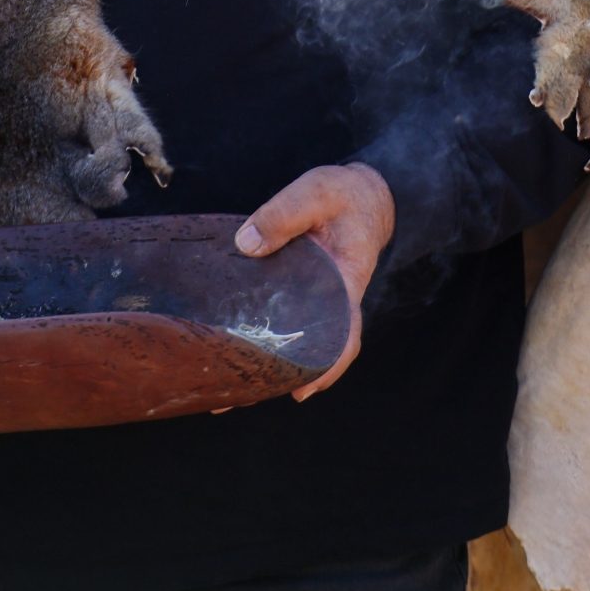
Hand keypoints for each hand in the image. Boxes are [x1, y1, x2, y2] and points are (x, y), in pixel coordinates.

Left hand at [234, 163, 394, 400]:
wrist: (363, 194)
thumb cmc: (344, 195)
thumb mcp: (317, 192)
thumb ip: (284, 214)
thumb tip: (246, 244)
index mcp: (345, 281)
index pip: (344, 333)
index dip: (328, 365)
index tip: (303, 388)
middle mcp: (331, 300)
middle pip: (313, 349)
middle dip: (280, 376)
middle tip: (239, 398)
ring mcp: (314, 299)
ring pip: (294, 340)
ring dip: (266, 365)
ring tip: (226, 390)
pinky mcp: (296, 291)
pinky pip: (282, 319)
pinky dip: (262, 339)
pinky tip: (232, 351)